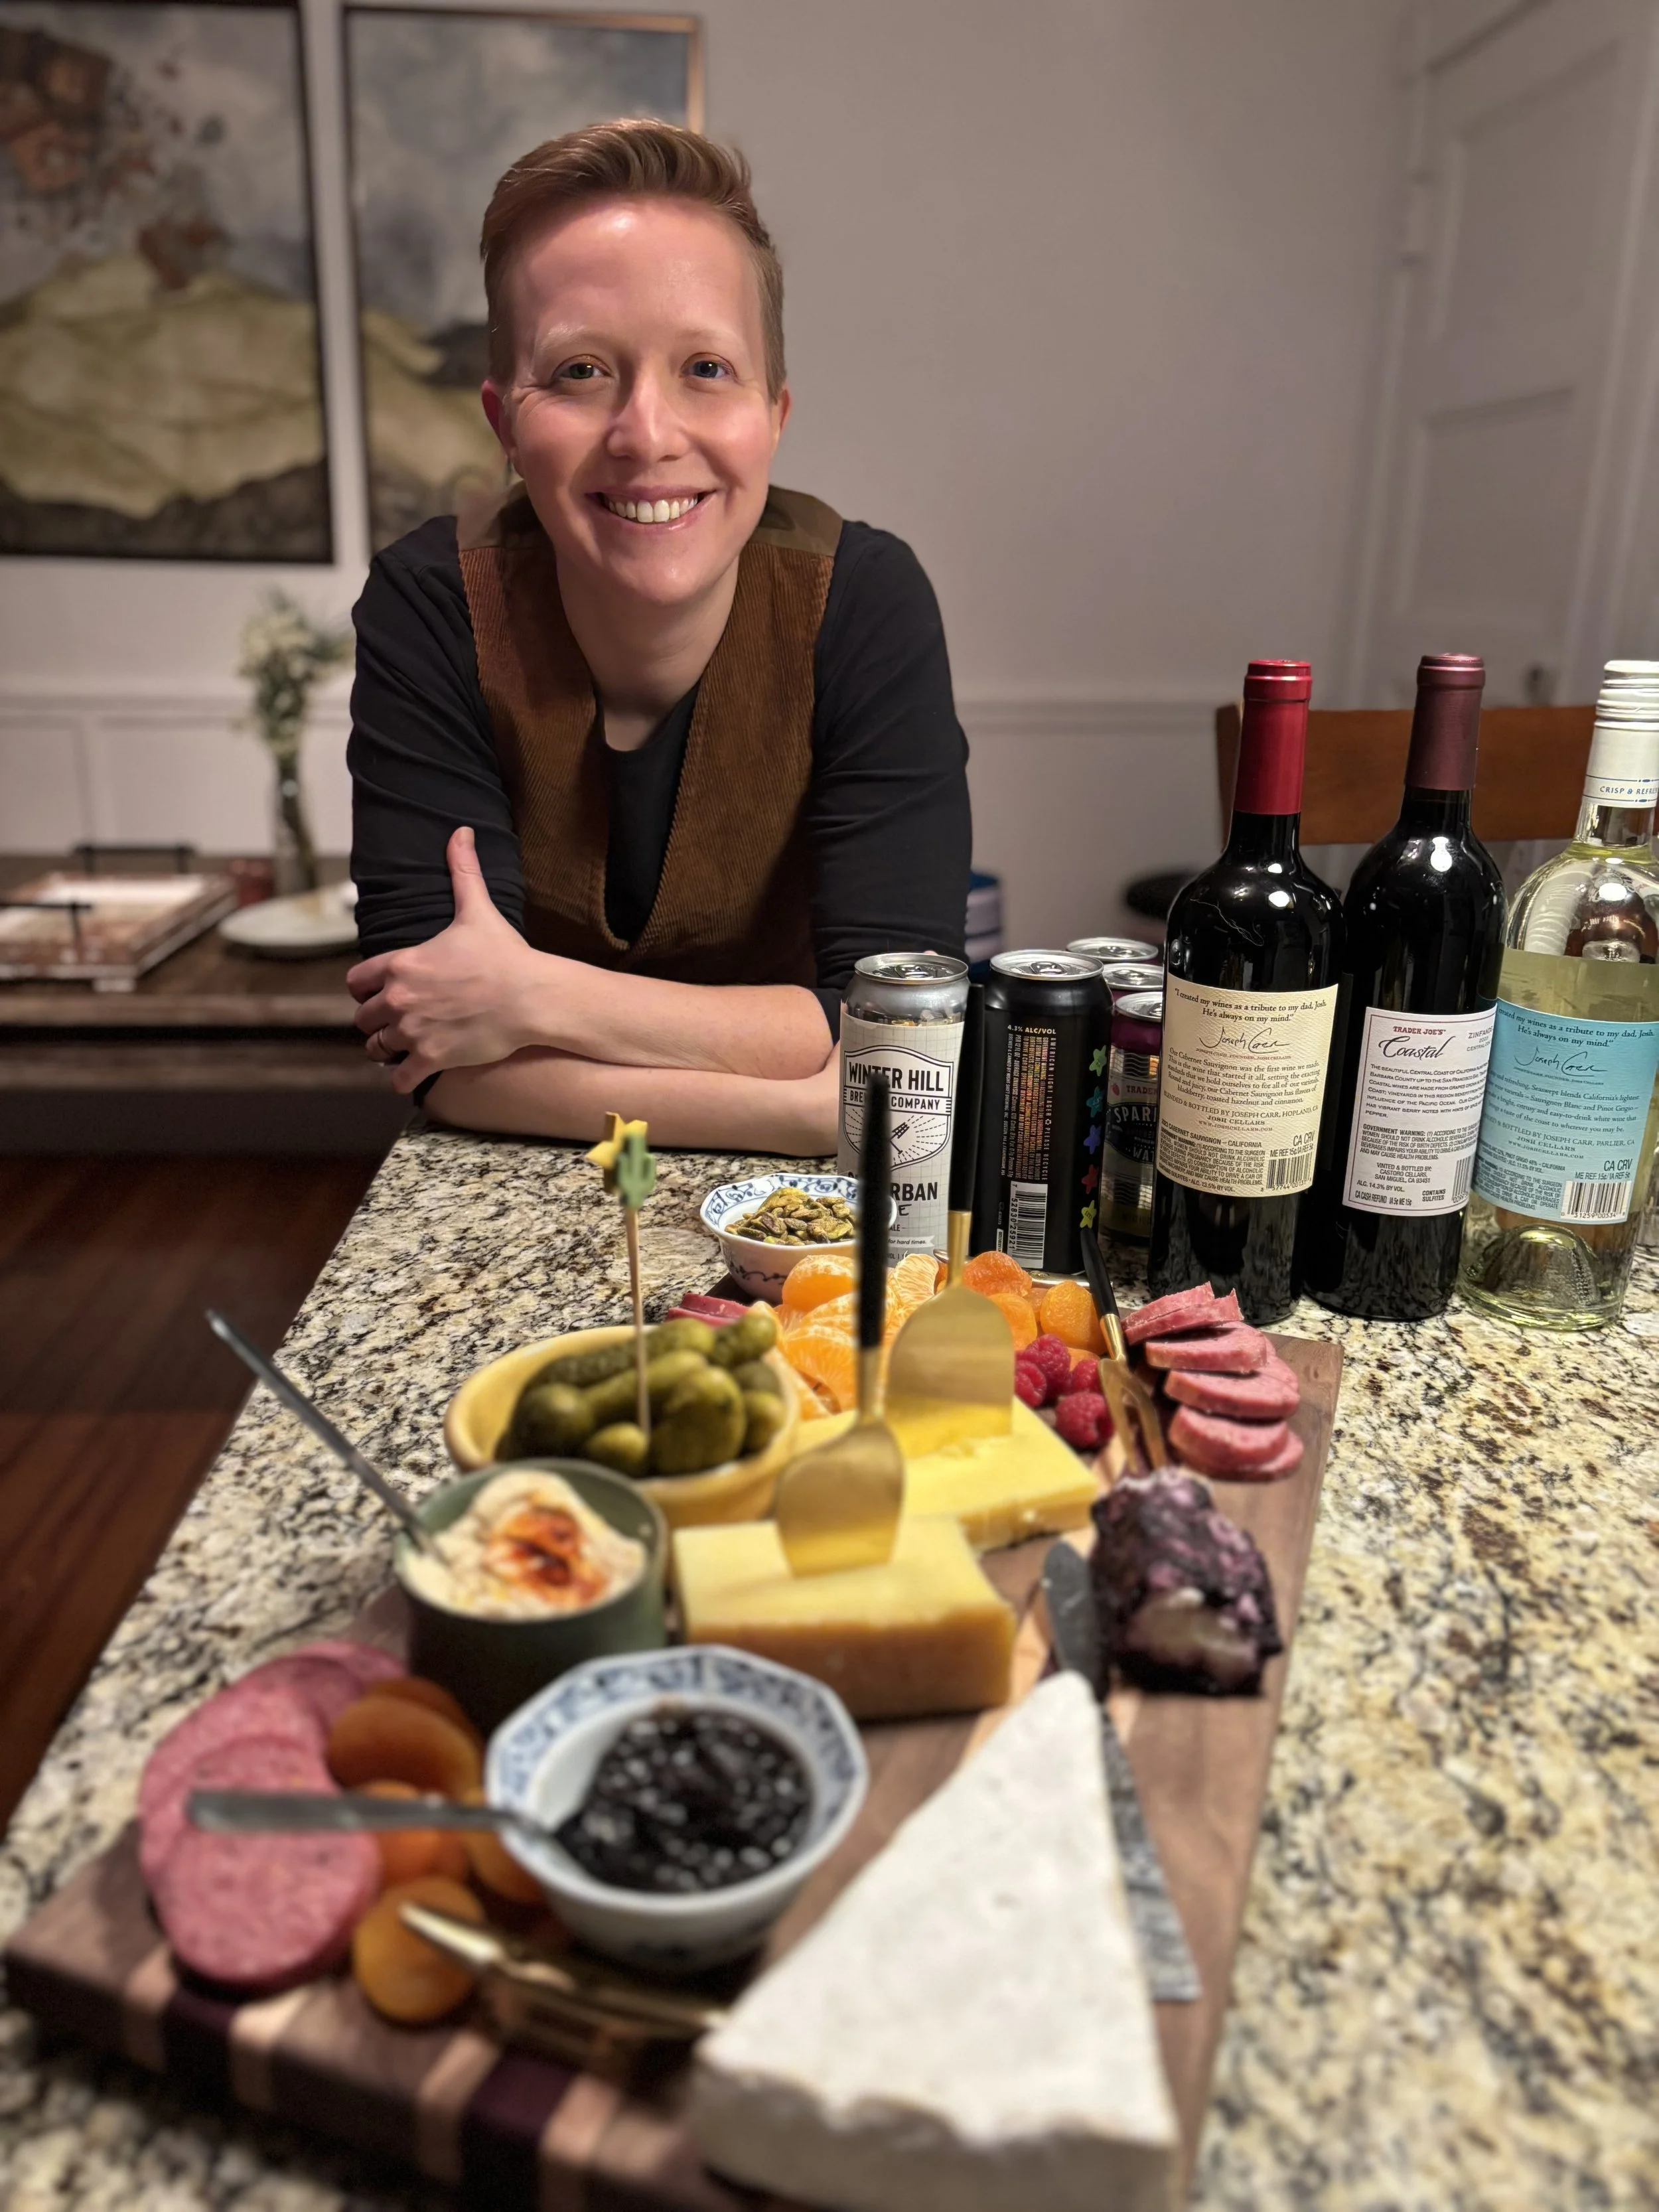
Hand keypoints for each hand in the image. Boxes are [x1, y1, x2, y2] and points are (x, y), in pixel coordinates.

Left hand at [348, 827, 545, 1091]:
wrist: (533, 996)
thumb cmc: (504, 954)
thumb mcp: (477, 910)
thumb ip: (462, 871)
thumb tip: (461, 832)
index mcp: (401, 964)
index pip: (355, 983)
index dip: (365, 989)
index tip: (379, 992)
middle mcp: (399, 999)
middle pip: (362, 1019)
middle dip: (375, 1021)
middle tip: (394, 1021)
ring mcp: (413, 1032)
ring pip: (375, 1049)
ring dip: (386, 1048)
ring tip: (403, 1046)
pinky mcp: (432, 1058)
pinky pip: (399, 1078)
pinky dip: (402, 1078)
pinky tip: (412, 1072)